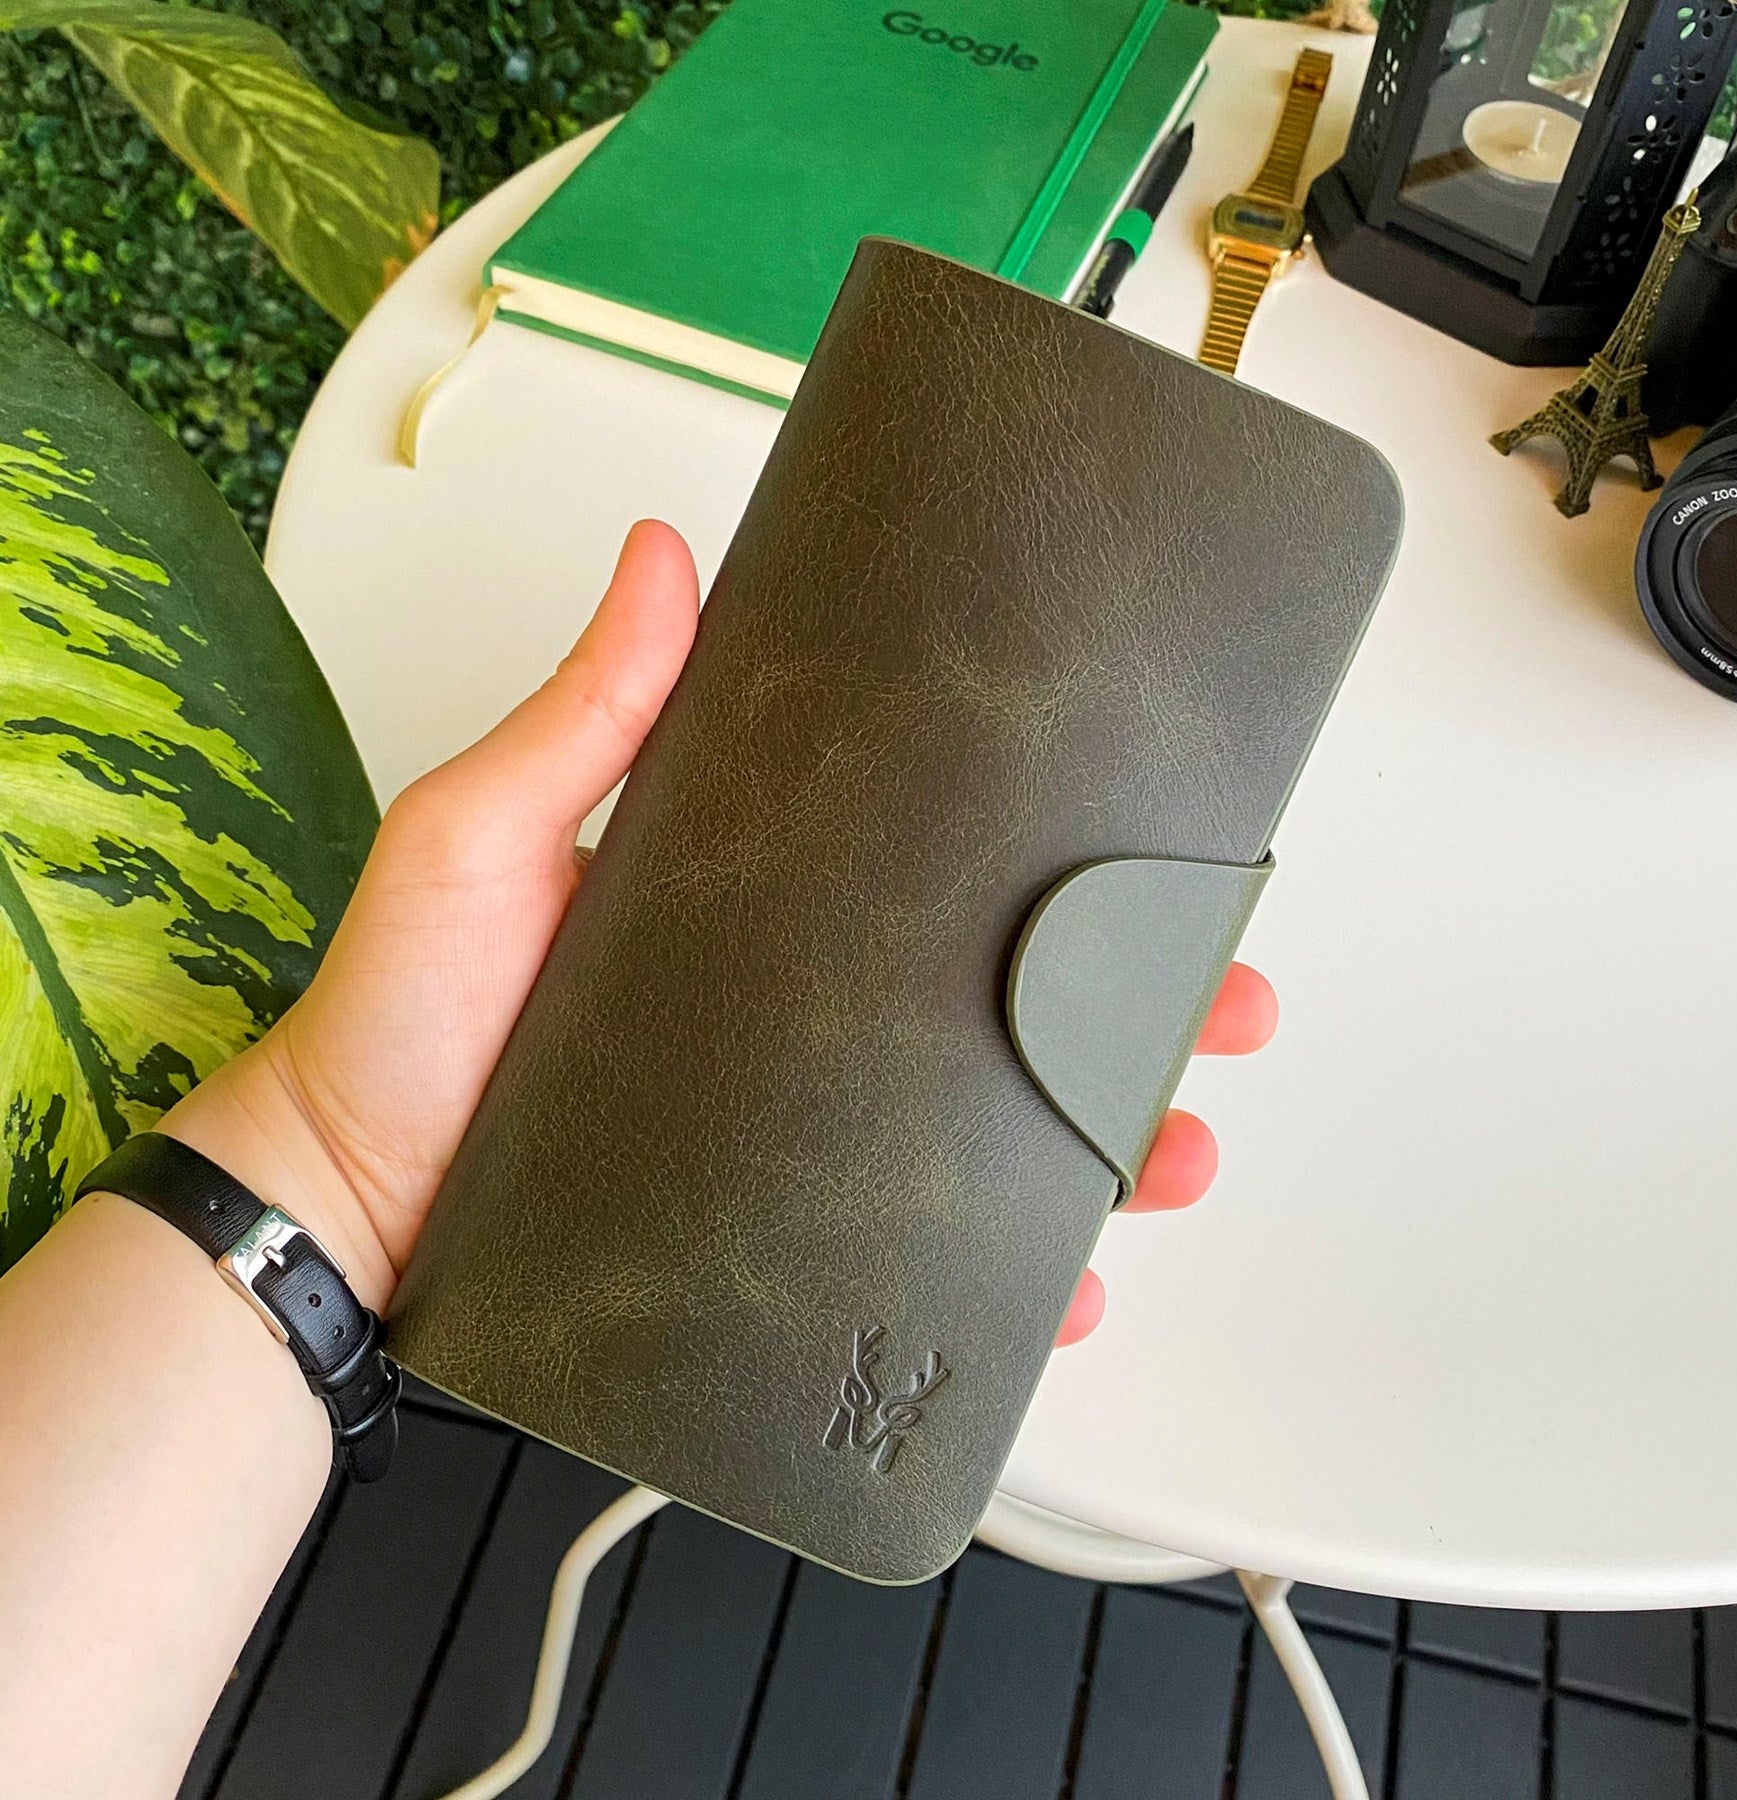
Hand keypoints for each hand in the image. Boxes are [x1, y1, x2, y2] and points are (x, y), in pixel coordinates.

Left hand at [163, 521, 1276, 1340]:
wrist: (349, 1202)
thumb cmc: (405, 1019)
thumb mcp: (487, 834)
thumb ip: (586, 715)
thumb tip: (661, 561)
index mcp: (767, 908)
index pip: (940, 870)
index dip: (1054, 857)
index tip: (1149, 837)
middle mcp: (809, 1018)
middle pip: (1004, 1005)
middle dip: (1133, 1005)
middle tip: (1218, 995)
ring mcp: (808, 1132)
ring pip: (995, 1135)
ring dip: (1106, 1139)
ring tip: (1174, 1143)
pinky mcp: (788, 1239)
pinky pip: (928, 1262)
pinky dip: (1013, 1274)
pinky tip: (1070, 1275)